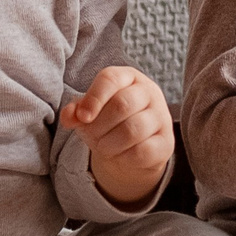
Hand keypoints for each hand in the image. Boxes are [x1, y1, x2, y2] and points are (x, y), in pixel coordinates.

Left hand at [63, 66, 173, 207]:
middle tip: (92, 135)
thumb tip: (69, 116)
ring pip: (132, 130)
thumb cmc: (108, 123)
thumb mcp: (89, 113)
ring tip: (104, 146)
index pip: (110, 78)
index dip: (94, 98)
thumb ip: (76, 111)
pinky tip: (120, 155)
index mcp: (128, 77)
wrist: (131, 149)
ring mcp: (161, 117)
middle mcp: (149, 92)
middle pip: (122, 104)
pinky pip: (143, 151)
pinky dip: (124, 157)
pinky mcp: (166, 142)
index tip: (82, 118)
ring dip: (109, 143)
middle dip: (99, 125)